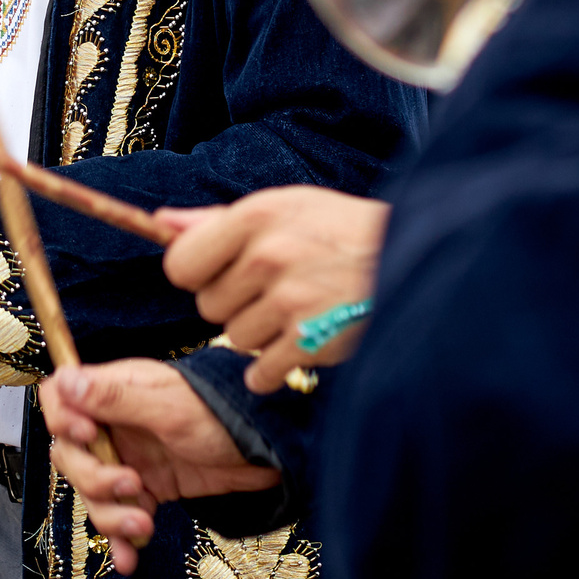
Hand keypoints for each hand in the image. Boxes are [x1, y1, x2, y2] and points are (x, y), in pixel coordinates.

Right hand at [39, 361, 279, 574]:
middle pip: (70, 455)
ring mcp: (129, 458)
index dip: (62, 419)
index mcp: (116, 392)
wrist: (269, 451)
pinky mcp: (147, 490)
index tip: (86, 437)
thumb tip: (66, 379)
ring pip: (92, 492)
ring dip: (111, 514)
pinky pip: (119, 516)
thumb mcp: (169, 406)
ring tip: (144, 522)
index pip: (62, 398)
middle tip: (129, 485)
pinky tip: (129, 557)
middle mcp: (116, 425)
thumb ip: (116, 397)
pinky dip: (121, 539)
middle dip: (93, 479)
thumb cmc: (224, 414)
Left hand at [165, 187, 386, 392]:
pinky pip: (261, 372)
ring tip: (298, 310)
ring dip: (260, 333)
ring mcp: (289, 301)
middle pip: (208, 306)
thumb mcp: (286, 207)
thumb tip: (162, 222)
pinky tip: (300, 344)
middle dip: (235, 303)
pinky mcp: (310, 342)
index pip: (180, 264)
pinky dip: (276, 368)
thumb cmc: (342, 231)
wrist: (416, 259)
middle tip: (275, 290)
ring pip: (235, 338)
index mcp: (256, 217)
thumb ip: (219, 219)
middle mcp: (268, 256)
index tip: (222, 273)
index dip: (197, 274)